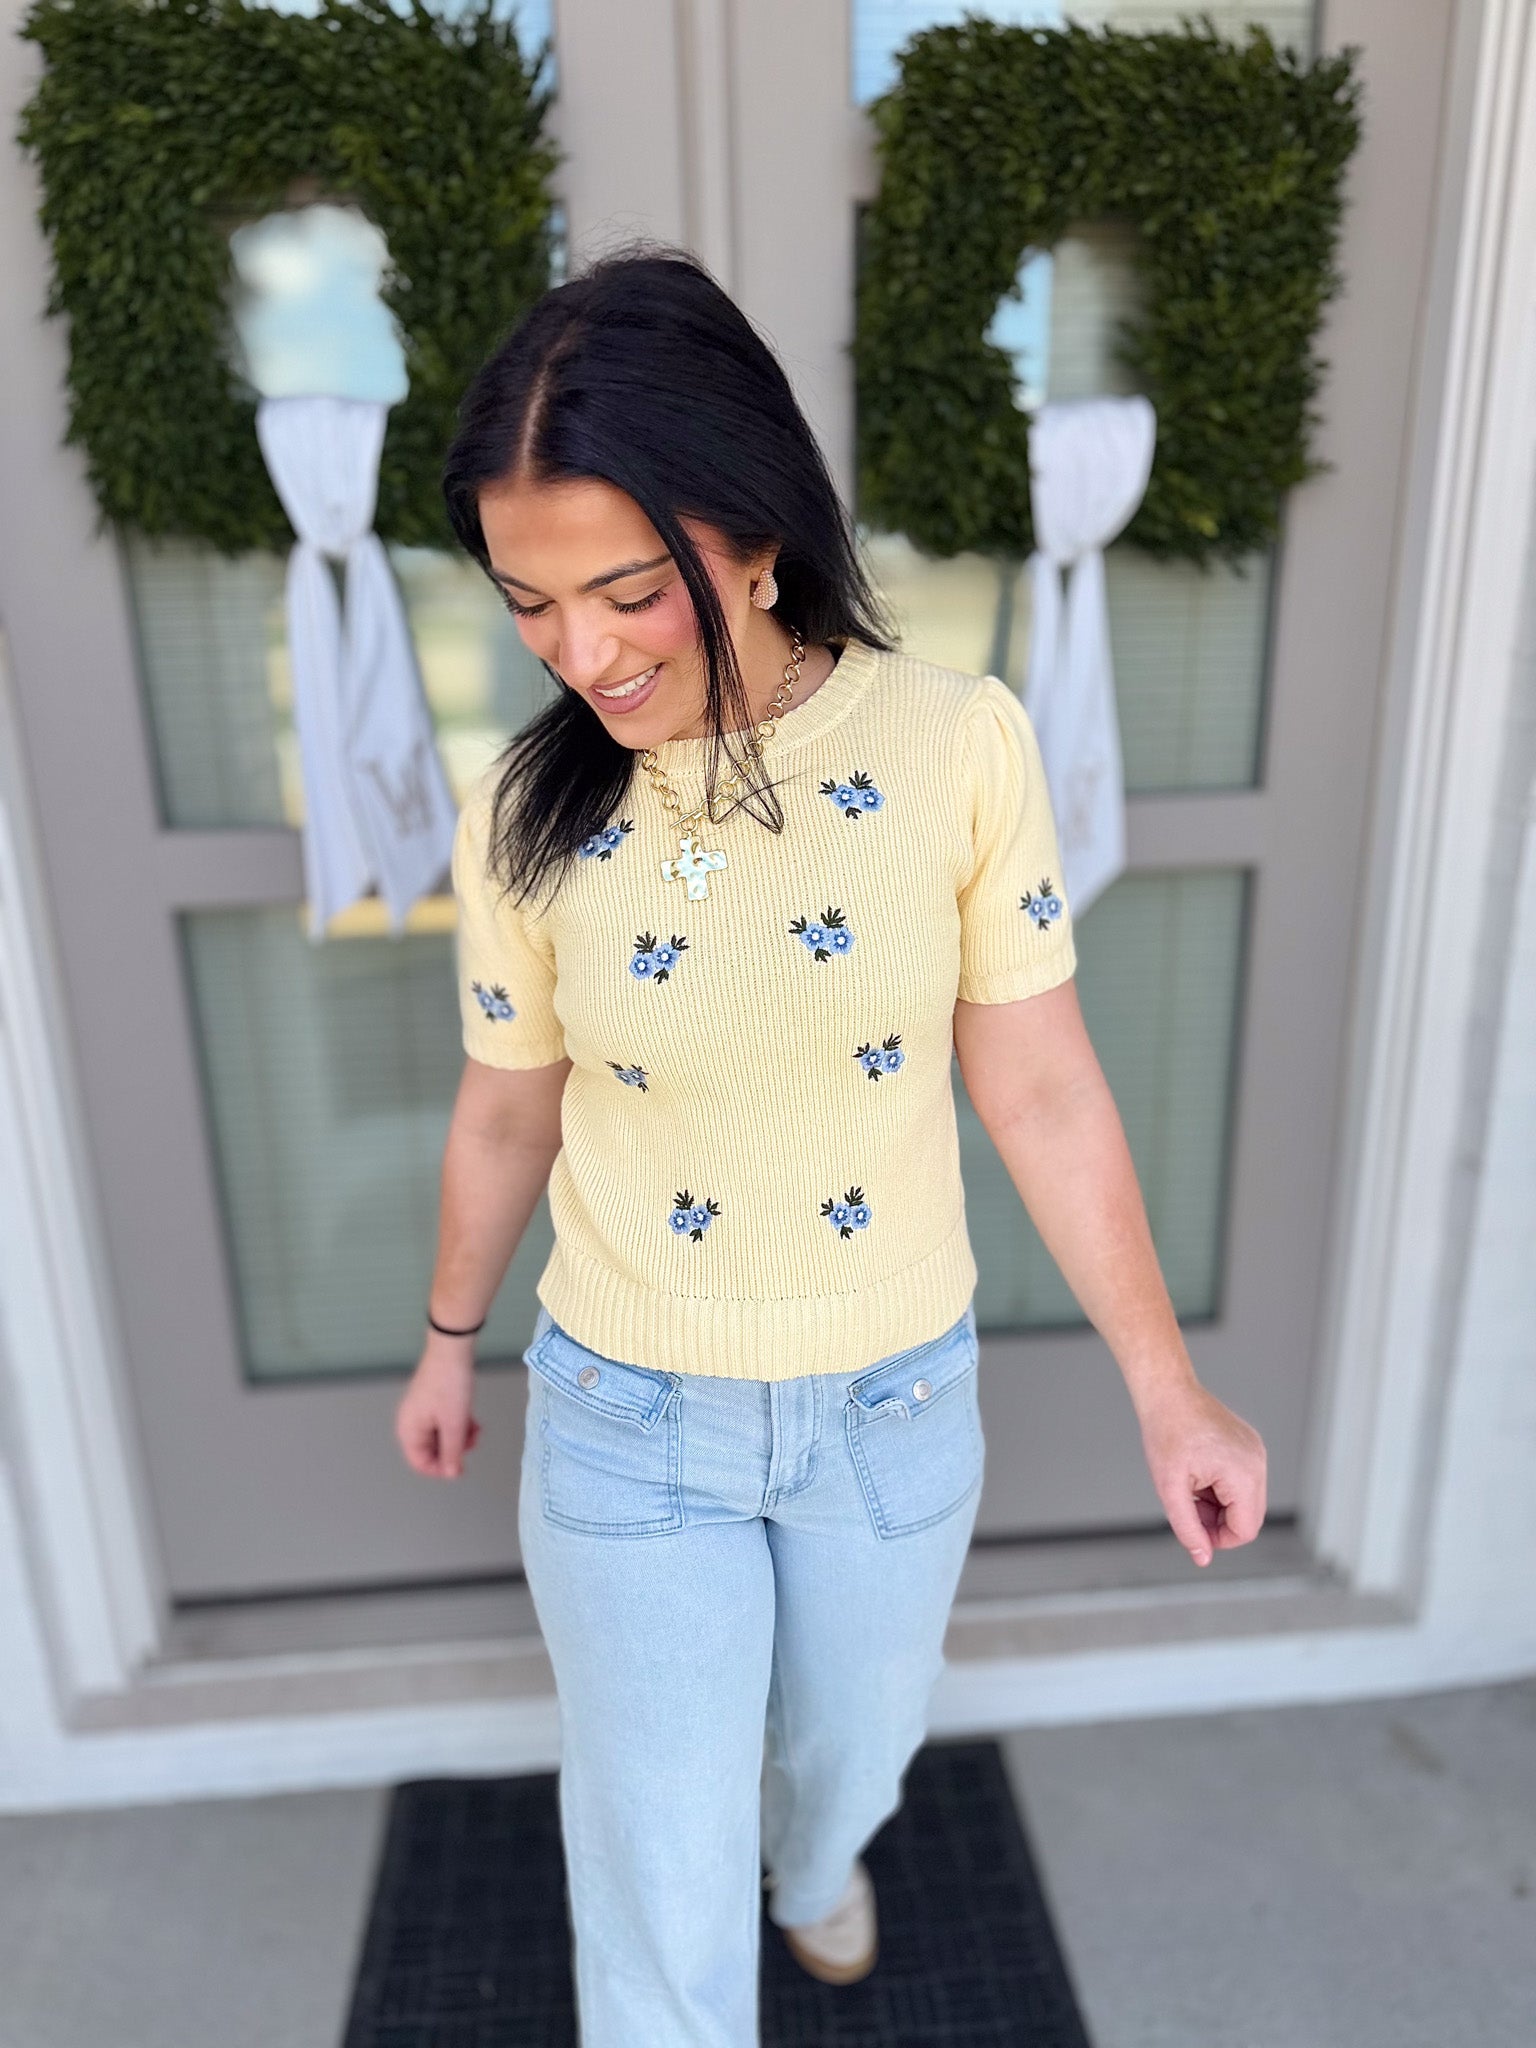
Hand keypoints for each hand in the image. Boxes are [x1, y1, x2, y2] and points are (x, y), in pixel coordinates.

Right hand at [395, 1338, 481, 1478]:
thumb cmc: (449, 1386)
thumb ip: (452, 1452)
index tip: (460, 1467)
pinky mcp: (432, 1403)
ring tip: (476, 1432)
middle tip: (471, 1444)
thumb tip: (450, 1473)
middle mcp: (411, 1423)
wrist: (452, 1350)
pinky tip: (473, 1423)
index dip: (441, 1469)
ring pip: (440, 1436)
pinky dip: (458, 1426)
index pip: (420, 1463)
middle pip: (431, 1450)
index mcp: (409, 1431)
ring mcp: (422, 1412)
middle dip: (453, 1450)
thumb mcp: (454, 1424)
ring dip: (459, 1438)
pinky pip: (444, 1423)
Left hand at [1136, 1376, 1266, 1567]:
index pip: (1246, 1530)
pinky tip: (1198, 1472)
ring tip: (1190, 1486)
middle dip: (1218, 1521)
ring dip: (1218, 1504)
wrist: (1167, 1393)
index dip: (1218, 1539)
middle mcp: (1258, 1463)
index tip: (1193, 1530)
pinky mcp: (1250, 1445)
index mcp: (1244, 1474)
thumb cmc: (1166, 1434)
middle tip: (1187, 1505)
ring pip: (1245, 1500)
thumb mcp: (1170, 1489)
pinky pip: (1243, 1480)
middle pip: (1249, 1516)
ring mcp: (1256, 1452)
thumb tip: (1202, 1558)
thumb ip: (1188, 1528)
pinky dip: (1221, 1487)